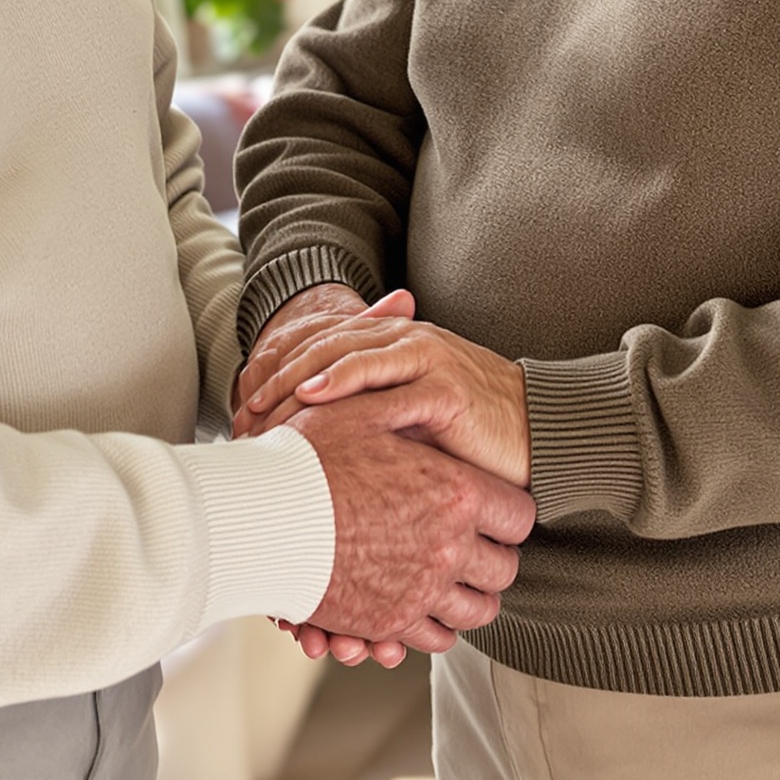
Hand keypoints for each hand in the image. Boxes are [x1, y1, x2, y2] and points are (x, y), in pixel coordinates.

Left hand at [239, 305, 531, 491]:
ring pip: (344, 354)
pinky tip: (314, 395)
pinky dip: (344, 382)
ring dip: (297, 376)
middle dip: (277, 375)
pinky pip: (384, 377)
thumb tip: (305, 441)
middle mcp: (404, 338)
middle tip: (243, 407)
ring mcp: (424, 356)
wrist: (537, 436)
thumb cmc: (469, 434)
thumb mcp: (407, 418)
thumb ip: (366, 413)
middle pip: (323, 344)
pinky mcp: (443, 383)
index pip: (321, 342)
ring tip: (263, 400)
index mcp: (392, 340)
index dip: (277, 366)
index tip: (243, 400)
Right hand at [283, 391, 535, 654]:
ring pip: (477, 611)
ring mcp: (421, 591)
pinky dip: (434, 626)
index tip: (493, 507)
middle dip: (496, 558)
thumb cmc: (310, 457)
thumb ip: (406, 404)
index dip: (509, 510)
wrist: (259, 516)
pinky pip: (435, 639)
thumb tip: (425, 384)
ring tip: (453, 577)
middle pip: (505, 570)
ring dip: (470, 595)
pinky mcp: (389, 622)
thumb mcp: (363, 411)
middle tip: (477, 545)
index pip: (520, 516)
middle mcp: (448, 549)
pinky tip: (421, 602)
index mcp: (455, 494)